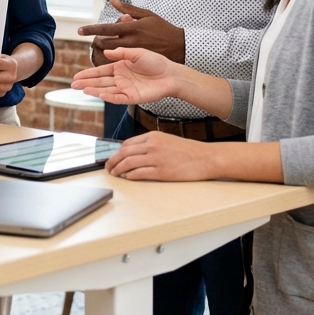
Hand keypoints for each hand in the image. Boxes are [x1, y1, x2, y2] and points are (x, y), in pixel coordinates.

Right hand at [72, 47, 178, 104]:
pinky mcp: (132, 97)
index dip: (89, 74)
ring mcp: (125, 89)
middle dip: (86, 83)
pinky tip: (98, 94)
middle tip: (73, 84)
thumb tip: (106, 51)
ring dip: (94, 90)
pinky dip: (108, 97)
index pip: (101, 71)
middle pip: (100, 81)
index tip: (77, 76)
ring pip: (106, 90)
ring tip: (82, 89)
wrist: (171, 74)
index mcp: (120, 67)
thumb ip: (122, 52)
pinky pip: (117, 98)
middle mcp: (120, 79)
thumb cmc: (156, 62)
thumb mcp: (138, 53)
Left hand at [78, 0, 185, 63]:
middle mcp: (130, 41)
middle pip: (104, 43)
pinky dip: (114, 56)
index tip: (79, 30)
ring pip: (110, 53)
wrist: (179, 46)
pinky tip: (115, 54)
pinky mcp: (136, 62)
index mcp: (131, 27)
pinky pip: (120, 60)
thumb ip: (127, 8)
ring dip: (104, 49)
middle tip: (94, 38)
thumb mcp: (146, 14)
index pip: (106, 28)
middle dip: (97, 40)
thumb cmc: (162, 28)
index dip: (91, 29)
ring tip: (103, 44)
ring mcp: (133, 53)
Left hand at [105, 131, 223, 180]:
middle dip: (112, 161)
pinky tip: (128, 178)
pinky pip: (139, 174)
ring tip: (115, 174)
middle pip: (124, 153)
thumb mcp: (167, 141)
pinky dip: (130, 176)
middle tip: (107, 168)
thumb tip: (134, 155)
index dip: (116, 152)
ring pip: (128, 163)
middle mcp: (152, 146)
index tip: (112, 158)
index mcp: (153, 136)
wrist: (206, 158)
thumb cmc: (188, 151)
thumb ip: (151, 145)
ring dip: (118, 169)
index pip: (127, 144)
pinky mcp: (161, 172)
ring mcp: (156, 159)